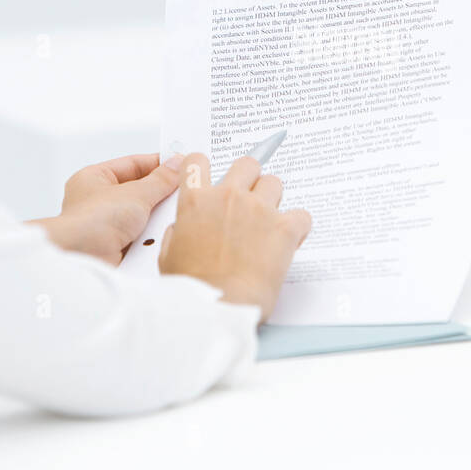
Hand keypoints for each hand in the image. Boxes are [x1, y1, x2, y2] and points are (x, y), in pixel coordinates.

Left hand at [32, 154, 182, 266]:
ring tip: (173, 213)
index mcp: (95, 178)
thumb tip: (176, 164)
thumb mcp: (136, 194)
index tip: (181, 163)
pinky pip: (140, 234)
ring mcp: (106, 224)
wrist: (81, 258)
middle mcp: (98, 200)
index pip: (133, 164)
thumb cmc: (92, 221)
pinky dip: (152, 235)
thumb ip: (160, 180)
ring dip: (157, 216)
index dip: (158, 163)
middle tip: (184, 189)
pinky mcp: (114, 245)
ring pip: (142, 214)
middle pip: (140, 190)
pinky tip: (163, 234)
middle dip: (160, 193)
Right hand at [159, 153, 311, 321]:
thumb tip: (184, 228)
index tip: (208, 174)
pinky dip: (297, 226)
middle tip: (247, 198)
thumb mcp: (168, 258)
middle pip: (246, 164)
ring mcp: (259, 209)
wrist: (223, 307)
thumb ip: (176, 233)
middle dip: (248, 177)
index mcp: (196, 202)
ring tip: (268, 223)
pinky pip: (302, 214)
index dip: (202, 166)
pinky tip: (289, 240)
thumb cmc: (194, 288)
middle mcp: (229, 197)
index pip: (196, 162)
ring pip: (274, 182)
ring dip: (272, 198)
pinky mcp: (285, 227)